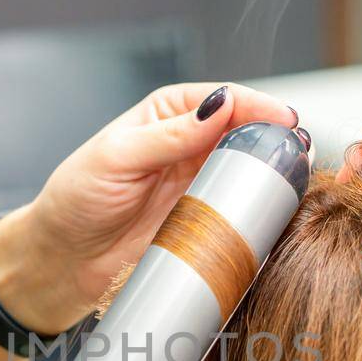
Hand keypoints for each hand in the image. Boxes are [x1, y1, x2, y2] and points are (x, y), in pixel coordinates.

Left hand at [0, 83, 296, 360]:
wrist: (62, 262)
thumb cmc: (75, 201)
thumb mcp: (117, 158)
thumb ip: (169, 135)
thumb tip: (217, 107)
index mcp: (167, 113)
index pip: (223, 99)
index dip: (258, 106)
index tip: (284, 120)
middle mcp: (187, 144)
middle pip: (245, 132)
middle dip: (274, 137)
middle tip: (299, 150)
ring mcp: (198, 183)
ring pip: (249, 169)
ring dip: (273, 172)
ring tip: (297, 177)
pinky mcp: (203, 220)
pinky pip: (240, 208)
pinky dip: (260, 207)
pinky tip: (278, 207)